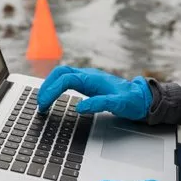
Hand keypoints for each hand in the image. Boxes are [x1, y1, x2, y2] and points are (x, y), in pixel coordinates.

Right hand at [37, 66, 151, 119]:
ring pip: (62, 75)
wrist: (141, 98)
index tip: (44, 103)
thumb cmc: (131, 101)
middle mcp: (88, 75)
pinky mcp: (87, 83)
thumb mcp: (118, 105)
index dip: (51, 90)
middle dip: (46, 86)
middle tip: (39, 103)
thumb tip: (80, 107)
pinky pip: (67, 80)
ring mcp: (87, 78)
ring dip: (50, 85)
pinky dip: (56, 87)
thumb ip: (100, 104)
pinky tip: (53, 97)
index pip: (65, 79)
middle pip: (60, 73)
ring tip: (43, 101)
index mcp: (92, 78)